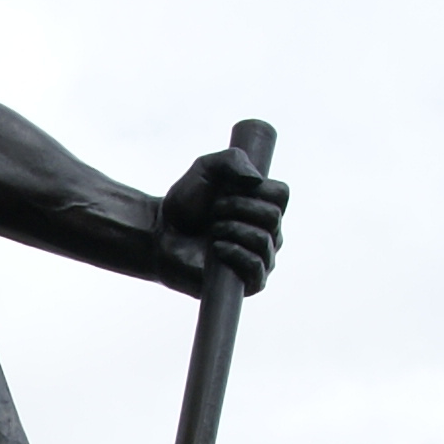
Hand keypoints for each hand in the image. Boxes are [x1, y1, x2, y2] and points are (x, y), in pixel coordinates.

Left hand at [159, 144, 286, 293]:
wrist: (161, 233)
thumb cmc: (185, 203)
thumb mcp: (205, 168)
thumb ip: (231, 159)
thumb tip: (255, 180)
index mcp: (264, 205)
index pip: (282, 193)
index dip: (256, 188)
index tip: (229, 187)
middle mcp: (269, 232)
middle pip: (273, 216)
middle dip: (239, 208)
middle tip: (214, 210)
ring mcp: (261, 259)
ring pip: (265, 241)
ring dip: (233, 230)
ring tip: (212, 229)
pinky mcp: (248, 283)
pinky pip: (257, 269)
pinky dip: (236, 253)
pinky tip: (216, 247)